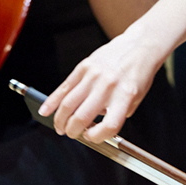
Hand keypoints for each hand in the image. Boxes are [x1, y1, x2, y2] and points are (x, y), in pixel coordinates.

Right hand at [40, 25, 174, 141]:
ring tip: (60, 127)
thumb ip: (116, 115)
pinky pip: (64, 87)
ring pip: (68, 104)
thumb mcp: (135, 100)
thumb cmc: (138, 74)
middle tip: (71, 134)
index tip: (91, 137)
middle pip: (82, 117)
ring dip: (60, 120)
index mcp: (125, 97)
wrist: (139, 47)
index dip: (97, 137)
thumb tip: (93, 129)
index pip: (108, 126)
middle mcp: (108, 86)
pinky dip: (52, 101)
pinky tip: (46, 110)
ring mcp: (94, 76)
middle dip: (73, 131)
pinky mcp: (84, 67)